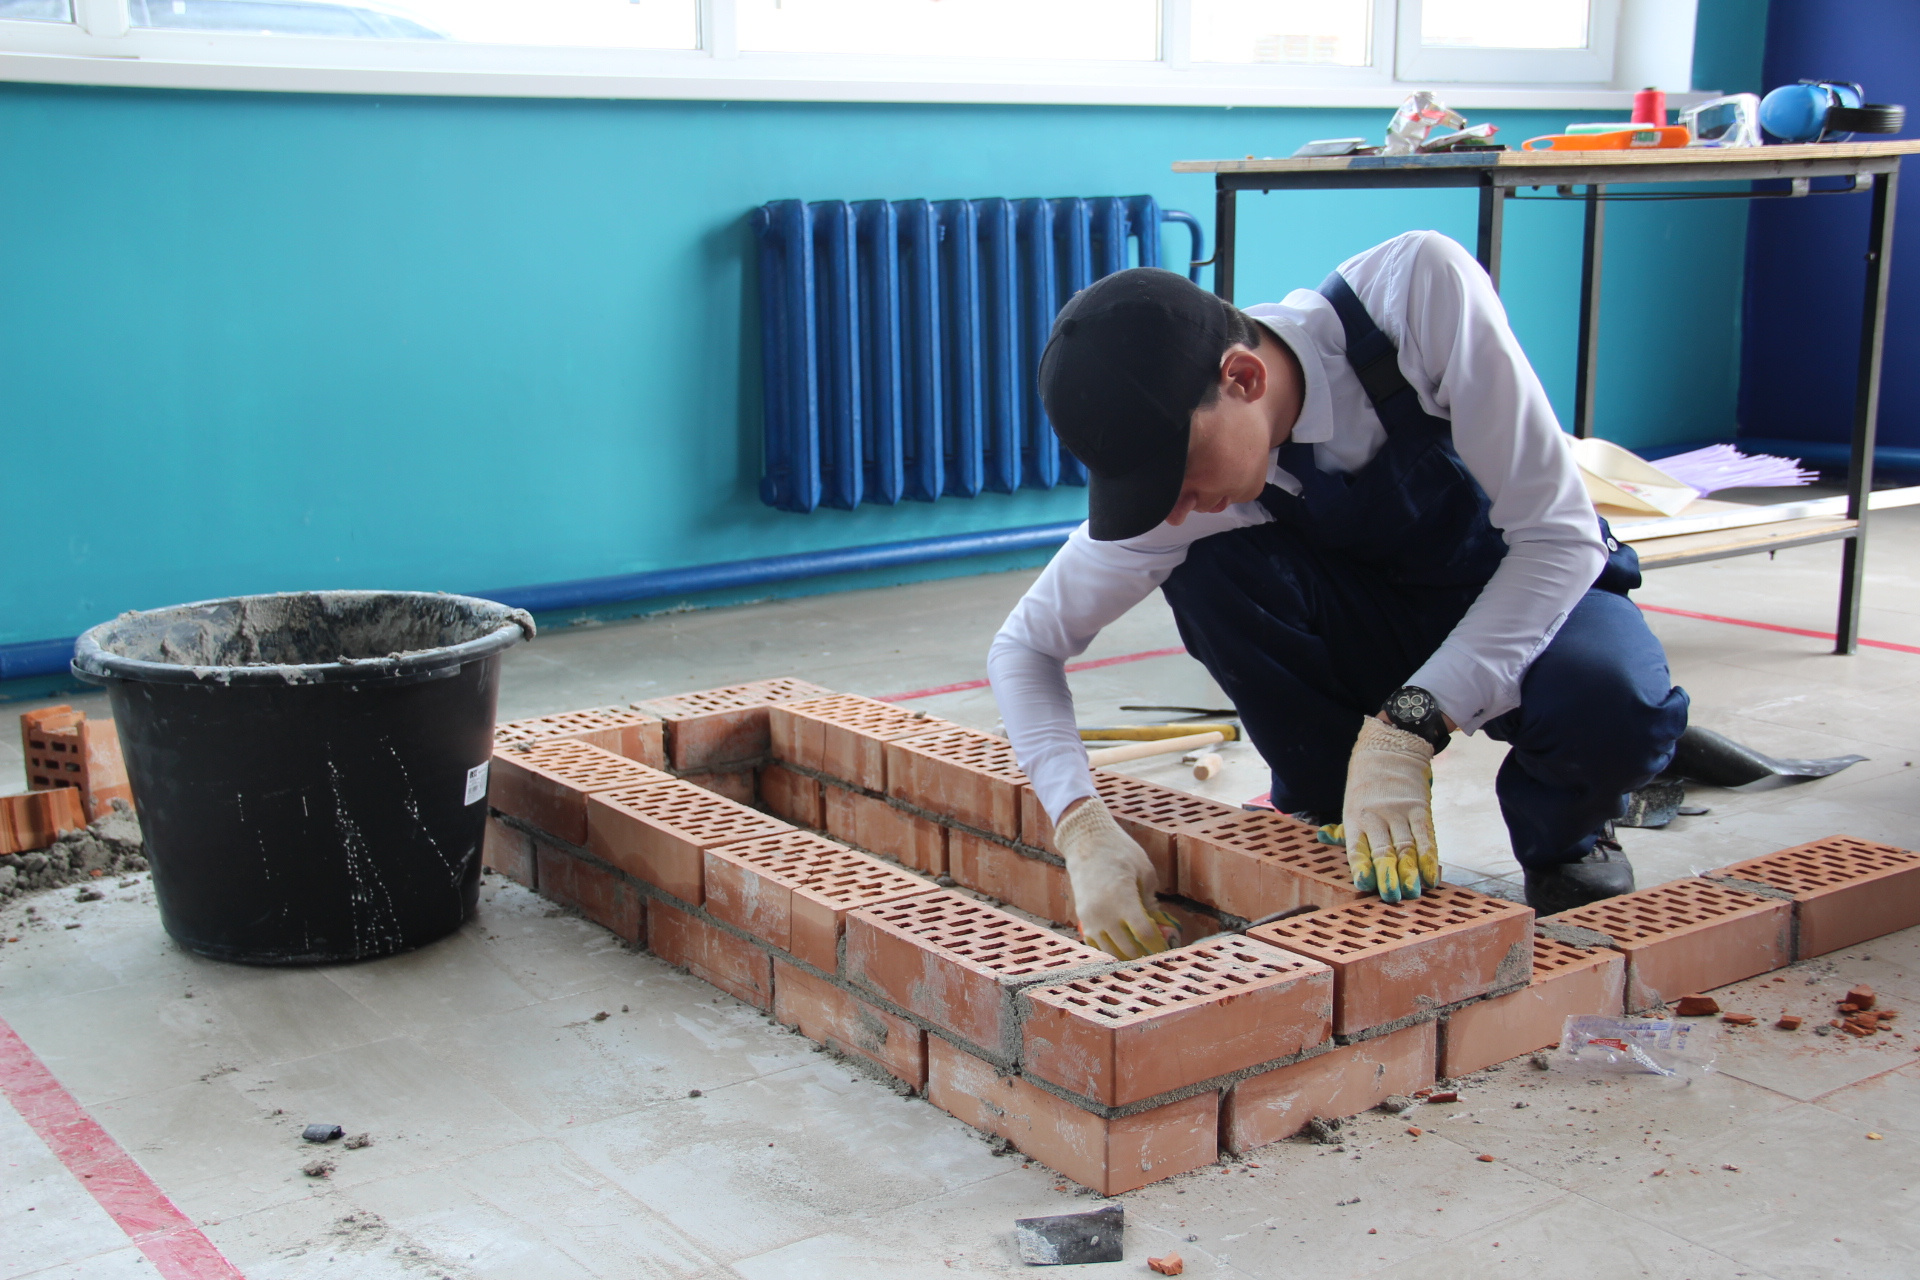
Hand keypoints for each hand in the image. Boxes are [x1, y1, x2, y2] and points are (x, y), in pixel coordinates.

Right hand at [1054, 798, 1178, 958]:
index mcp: (1123, 899)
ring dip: (1125, 954)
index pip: (1144, 934)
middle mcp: (1104, 913)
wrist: (1086, 841)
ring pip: (1109, 950)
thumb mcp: (1145, 870)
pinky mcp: (1082, 916)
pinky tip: (1119, 946)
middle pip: (1127, 948)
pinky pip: (1095, 943)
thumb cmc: (1120, 851)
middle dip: (1144, 952)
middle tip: (1155, 952)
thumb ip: (1150, 898)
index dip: (1157, 944)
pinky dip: (1108, 948)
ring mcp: (1090, 917)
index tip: (1166, 946)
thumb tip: (1156, 920)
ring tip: (1139, 952)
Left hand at [1340, 715, 1441, 901]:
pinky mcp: (1421, 807)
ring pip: (1406, 846)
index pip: (1357, 846)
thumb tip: (1323, 839)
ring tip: (1413, 893)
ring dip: (1410, 872)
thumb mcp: (1351, 804)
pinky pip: (1426, 835)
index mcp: (1356, 817)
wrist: (1391, 746)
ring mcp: (1400, 811)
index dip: (1362, 866)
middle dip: (1388, 875)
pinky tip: (1431, 876)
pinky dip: (1429, 857)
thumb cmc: (1367, 784)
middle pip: (1383, 849)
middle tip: (1392, 898)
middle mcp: (1377, 815)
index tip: (1364, 885)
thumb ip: (1342, 829)